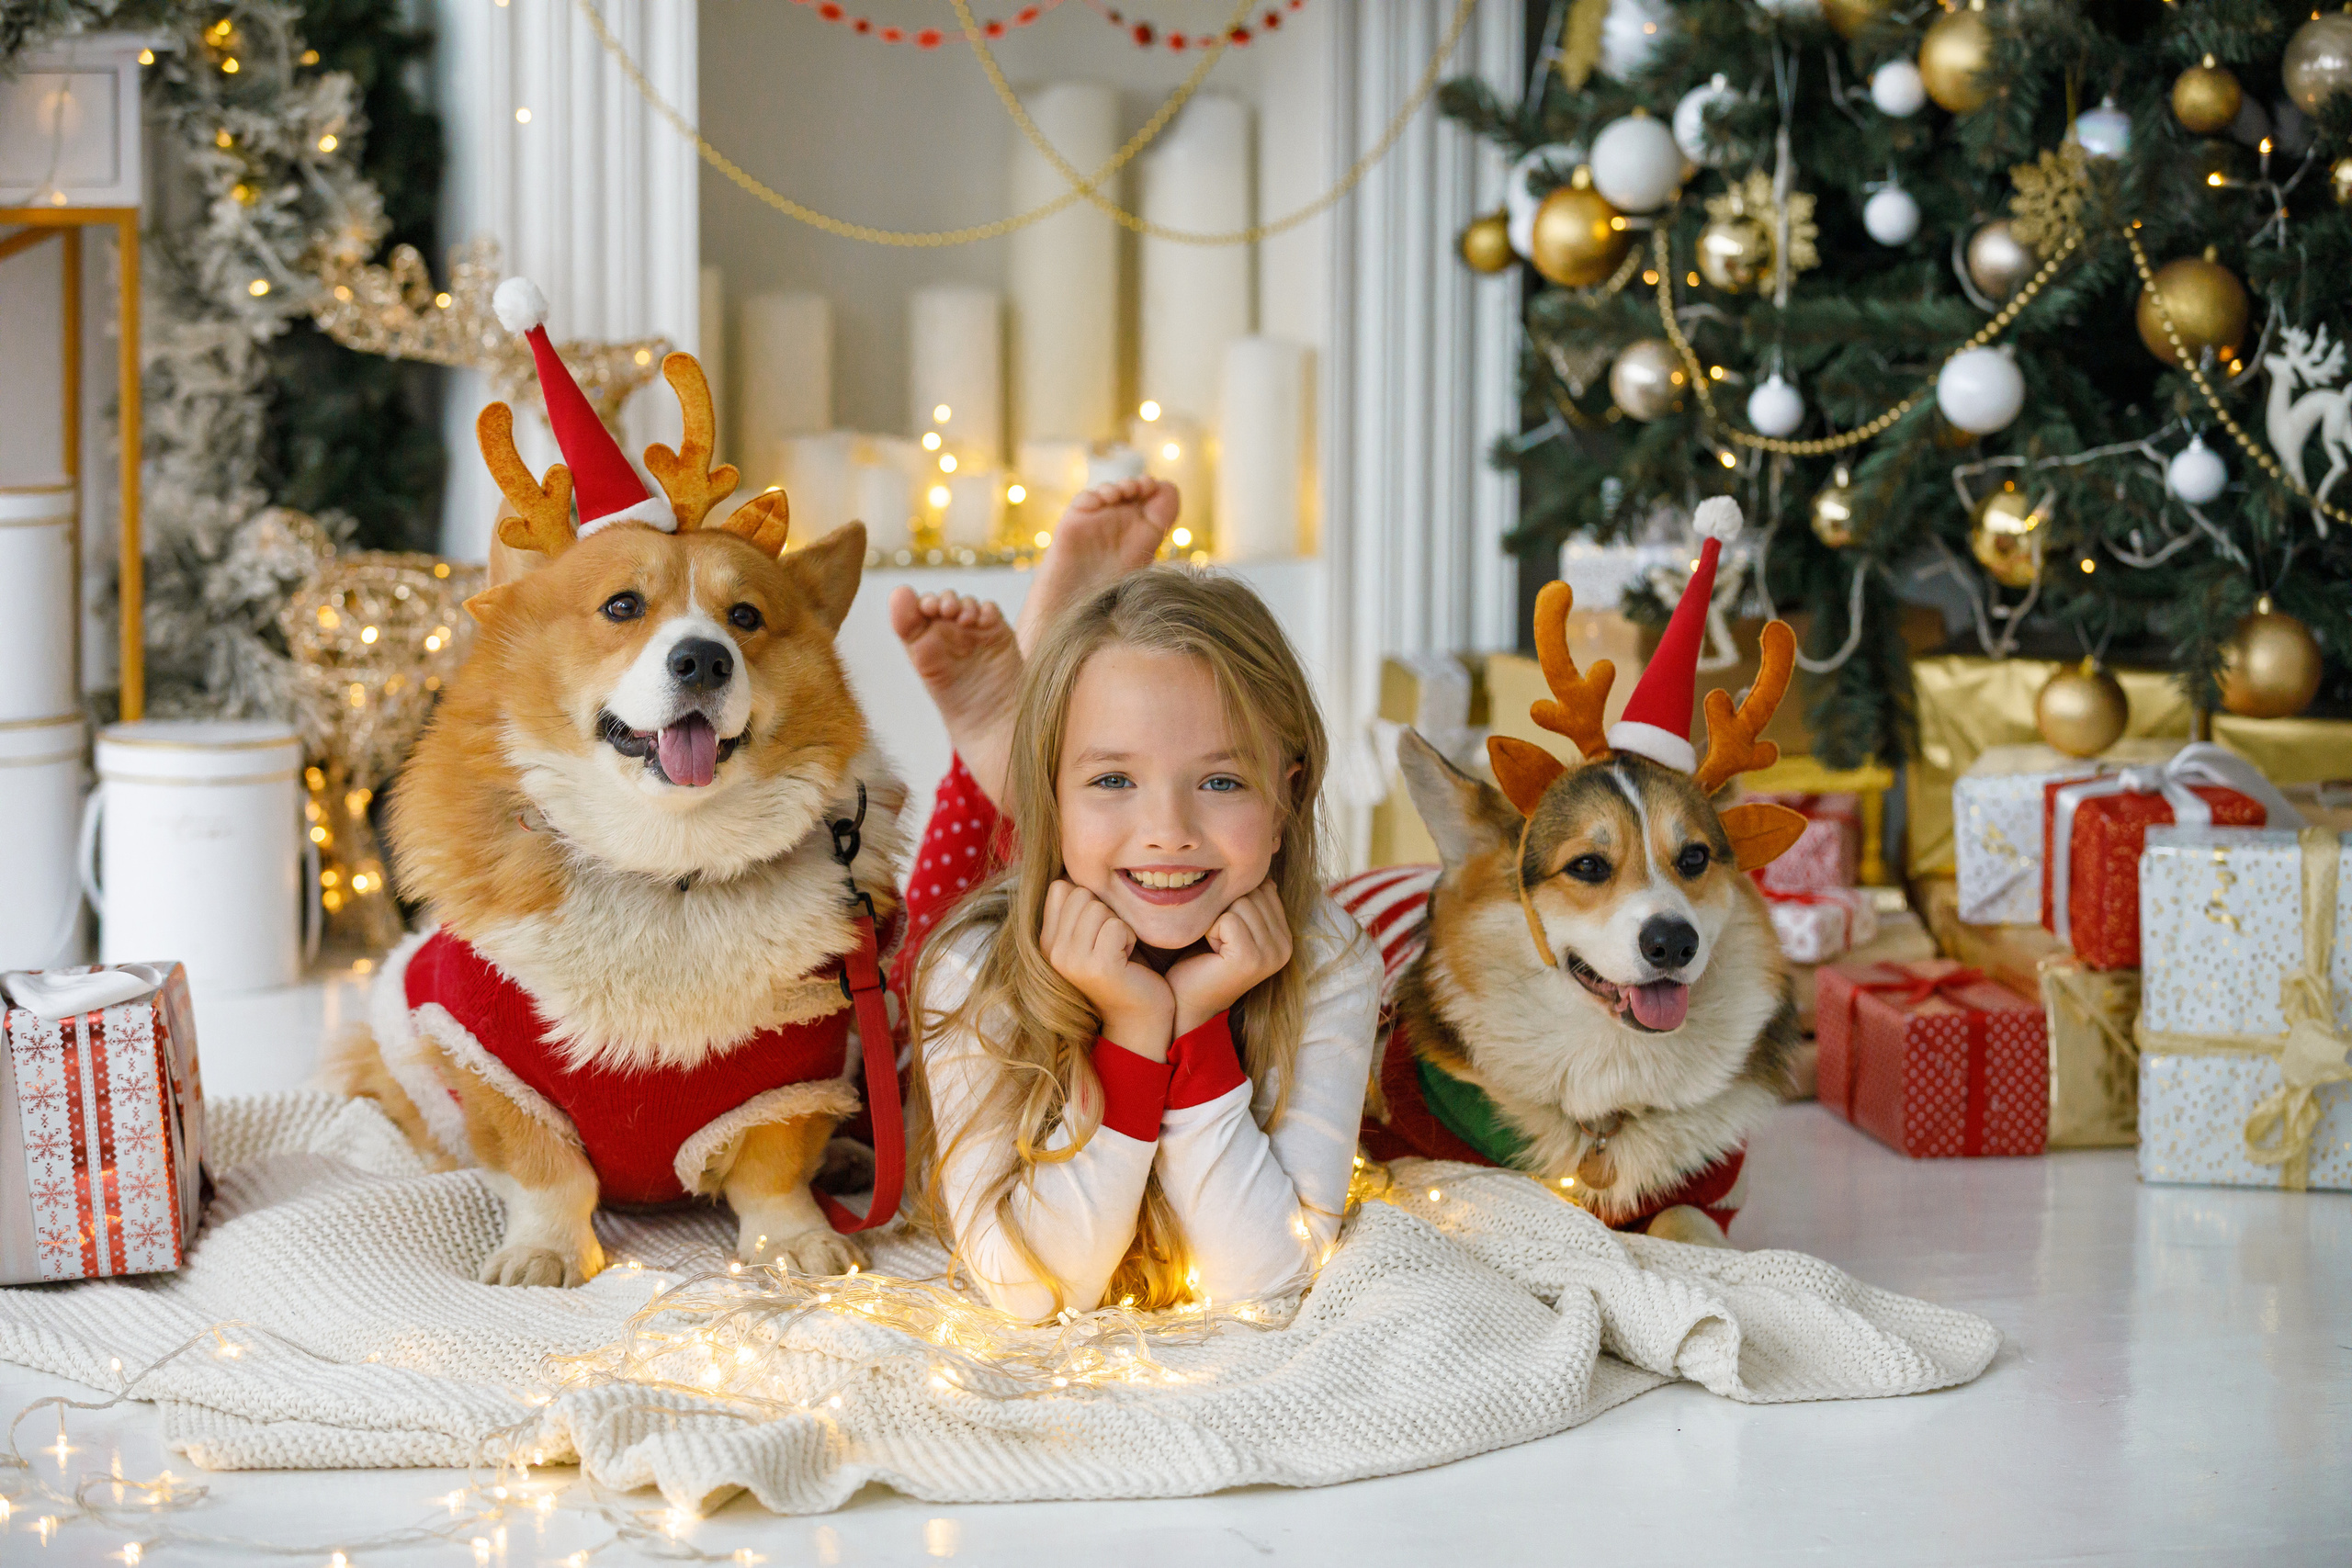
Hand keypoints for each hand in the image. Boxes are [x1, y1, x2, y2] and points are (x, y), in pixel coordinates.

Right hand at [1041, 880, 1174, 1058]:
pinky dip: (1132, 938)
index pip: (1061, 886)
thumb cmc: (1124, 970)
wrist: (1140, 1018)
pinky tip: (1129, 960)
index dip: (1090, 899)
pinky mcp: (1097, 968)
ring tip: (1120, 952)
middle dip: (1107, 912)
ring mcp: (1071, 961)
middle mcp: (1051, 951)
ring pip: (1099, 908)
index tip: (1099, 930)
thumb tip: (1071, 869)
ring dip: (1121, 926)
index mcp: (1046, 940)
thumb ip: (1078, 908)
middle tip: (1113, 944)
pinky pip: (1118, 926)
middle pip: (1082, 893)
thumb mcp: (1092, 935)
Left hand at [1167, 881, 1292, 1038]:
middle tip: (1218, 940)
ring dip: (1217, 919)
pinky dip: (1211, 930)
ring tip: (1215, 946)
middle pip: (1253, 892)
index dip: (1236, 900)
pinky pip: (1228, 919)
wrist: (1187, 1001)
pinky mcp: (1251, 958)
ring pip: (1241, 902)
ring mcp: (1271, 954)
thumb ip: (1252, 904)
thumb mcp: (1233, 927)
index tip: (1227, 931)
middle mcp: (1285, 947)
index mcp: (1285, 937)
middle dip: (1226, 909)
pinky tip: (1211, 951)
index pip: (1264, 888)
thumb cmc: (1203, 960)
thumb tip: (1265, 877)